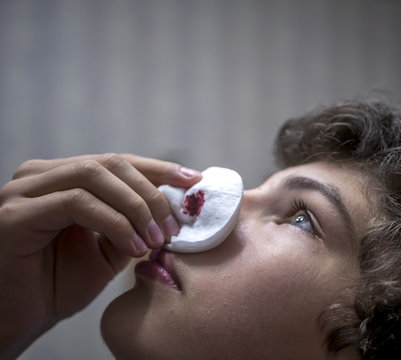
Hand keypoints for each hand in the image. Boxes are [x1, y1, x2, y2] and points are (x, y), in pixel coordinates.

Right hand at [0, 154, 200, 357]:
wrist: (18, 321)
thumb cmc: (58, 285)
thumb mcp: (108, 250)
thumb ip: (133, 224)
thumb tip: (170, 209)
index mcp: (62, 178)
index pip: (118, 162)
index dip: (157, 168)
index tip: (193, 180)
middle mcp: (40, 176)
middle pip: (111, 163)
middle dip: (151, 192)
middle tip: (173, 226)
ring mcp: (24, 191)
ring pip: (95, 175)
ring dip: (135, 206)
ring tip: (156, 239)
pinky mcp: (15, 214)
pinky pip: (76, 202)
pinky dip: (113, 222)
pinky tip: (133, 247)